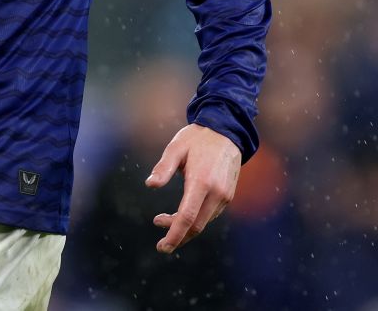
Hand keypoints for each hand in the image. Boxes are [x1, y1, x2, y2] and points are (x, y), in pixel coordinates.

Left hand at [145, 123, 240, 252]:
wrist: (226, 131)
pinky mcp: (228, 195)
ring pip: (204, 222)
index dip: (174, 235)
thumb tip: (150, 184)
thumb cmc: (197, 138)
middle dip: (177, 236)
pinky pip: (210, 215)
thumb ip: (163, 167)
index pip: (187, 217)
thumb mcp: (176, 147)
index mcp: (202, 181)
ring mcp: (225, 195)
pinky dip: (195, 220)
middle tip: (159, 237)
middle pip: (196, 226)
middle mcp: (217, 192)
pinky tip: (182, 214)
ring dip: (184, 227)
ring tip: (162, 219)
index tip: (162, 246)